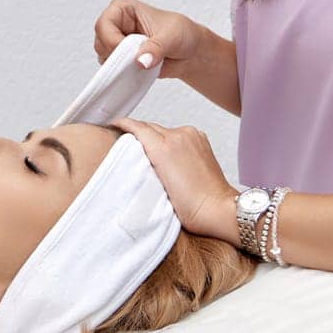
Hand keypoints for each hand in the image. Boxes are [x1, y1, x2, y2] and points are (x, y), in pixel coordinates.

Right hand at [93, 0, 202, 77]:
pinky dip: (124, 74)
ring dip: (121, 66)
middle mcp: (115, 25)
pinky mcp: (121, 61)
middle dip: (118, 55)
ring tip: (143, 63)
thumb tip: (141, 61)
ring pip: (104, 58)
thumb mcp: (172, 37)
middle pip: (100, 43)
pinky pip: (112, 71)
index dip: (112, 40)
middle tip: (138, 60)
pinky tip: (140, 70)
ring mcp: (116, 43)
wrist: (191, 52)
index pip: (104, 25)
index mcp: (122, 9)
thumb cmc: (182, 34)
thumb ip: (156, 48)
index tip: (130, 53)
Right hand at [108, 117, 238, 242]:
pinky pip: (178, 133)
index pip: (138, 127)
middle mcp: (178, 136)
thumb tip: (135, 152)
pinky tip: (169, 155)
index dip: (123, 124)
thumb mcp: (156, 186)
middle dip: (138, 133)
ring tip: (150, 154)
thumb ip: (142, 163)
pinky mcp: (201, 138)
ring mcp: (192, 135)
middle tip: (127, 143)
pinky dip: (170, 140)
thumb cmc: (189, 206)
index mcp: (164, 147)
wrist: (218, 208)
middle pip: (150, 127)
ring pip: (164, 130)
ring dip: (155, 138)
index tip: (114, 125)